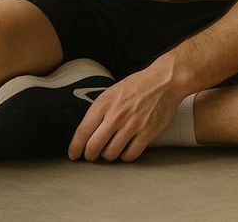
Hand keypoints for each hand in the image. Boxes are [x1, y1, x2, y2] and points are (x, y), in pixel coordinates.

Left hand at [68, 56, 183, 162]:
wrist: (164, 82)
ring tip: (110, 150)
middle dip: (89, 155)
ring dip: (108, 155)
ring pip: (111, 154)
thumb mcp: (111, 92)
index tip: (73, 155)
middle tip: (90, 156)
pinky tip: (125, 150)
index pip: (83, 132)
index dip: (75, 147)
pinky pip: (130, 155)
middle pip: (94, 147)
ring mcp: (132, 126)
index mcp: (104, 103)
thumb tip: (87, 132)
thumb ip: (99, 110)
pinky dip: (125, 156)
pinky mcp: (147, 134)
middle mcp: (116, 116)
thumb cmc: (137, 86)